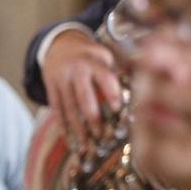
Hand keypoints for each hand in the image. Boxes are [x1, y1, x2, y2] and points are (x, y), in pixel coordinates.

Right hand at [41, 28, 123, 143]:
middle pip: (84, 96)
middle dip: (93, 117)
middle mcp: (76, 70)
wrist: (60, 43)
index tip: (118, 109)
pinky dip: (63, 126)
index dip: (111, 93)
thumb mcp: (106, 55)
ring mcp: (61, 79)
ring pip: (69, 107)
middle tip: (102, 135)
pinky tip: (70, 140)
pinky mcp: (50, 88)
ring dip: (78, 128)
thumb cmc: (92, 55)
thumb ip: (120, 71)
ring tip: (87, 146)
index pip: (104, 77)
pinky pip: (57, 109)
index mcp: (94, 60)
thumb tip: (140, 93)